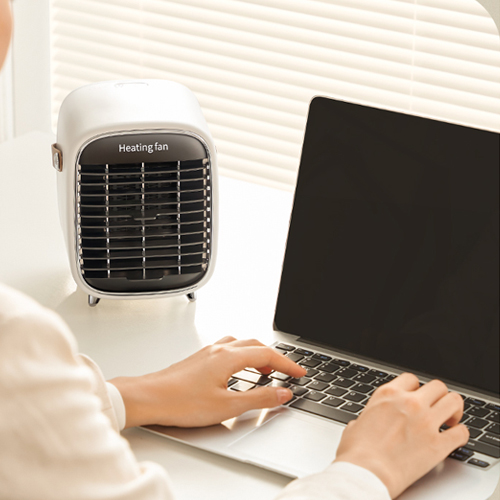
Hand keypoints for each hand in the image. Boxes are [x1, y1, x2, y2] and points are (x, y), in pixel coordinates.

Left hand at [109, 337, 305, 428]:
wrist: (148, 397)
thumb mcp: (226, 406)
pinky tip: (236, 370)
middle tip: (286, 371)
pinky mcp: (198, 359)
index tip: (298, 372)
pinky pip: (227, 349)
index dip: (286, 363)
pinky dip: (241, 355)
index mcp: (228, 358)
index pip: (267, 354)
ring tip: (264, 370)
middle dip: (274, 357)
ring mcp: (207, 352)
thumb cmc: (180, 402)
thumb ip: (258, 399)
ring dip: (257, 354)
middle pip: (255, 345)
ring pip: (240, 344)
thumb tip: (282, 393)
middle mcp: (218, 350)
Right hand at [334, 373, 468, 498]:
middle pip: (437, 386)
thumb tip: (363, 425)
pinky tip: (454, 440)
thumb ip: (367, 419)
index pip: (411, 379)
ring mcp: (426, 421)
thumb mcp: (355, 424)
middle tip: (438, 409)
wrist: (366, 474)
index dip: (417, 389)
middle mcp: (409, 403)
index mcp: (388, 395)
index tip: (418, 398)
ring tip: (450, 421)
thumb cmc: (357, 452)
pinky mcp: (438, 444)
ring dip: (454, 410)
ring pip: (454, 401)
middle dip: (439, 397)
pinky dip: (461, 435)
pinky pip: (462, 432)